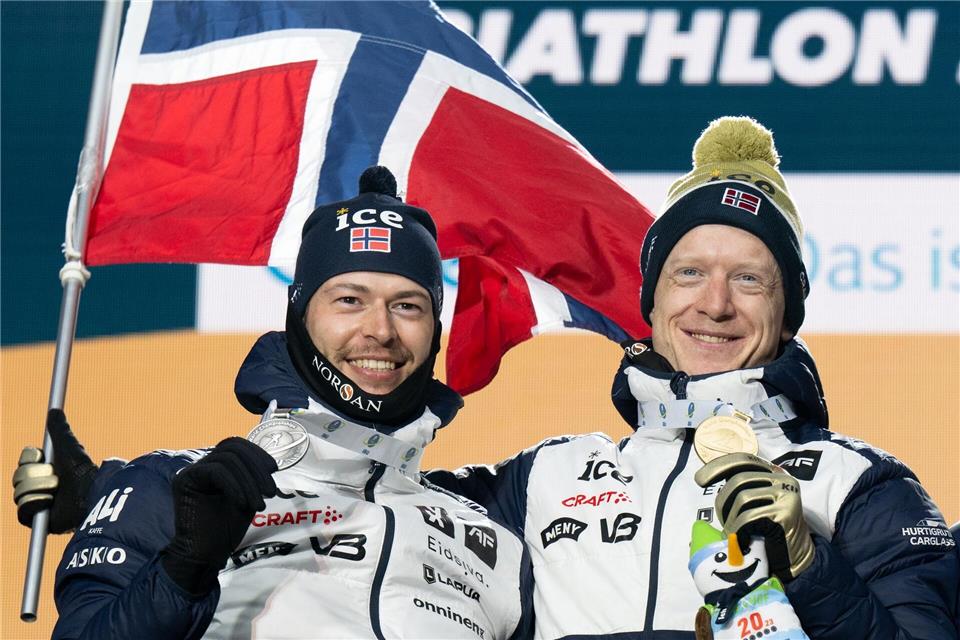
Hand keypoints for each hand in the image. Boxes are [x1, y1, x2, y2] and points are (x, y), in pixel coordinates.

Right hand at [13, 409, 98, 532]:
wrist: (90, 494)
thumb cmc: (82, 470)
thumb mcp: (68, 447)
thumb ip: (59, 429)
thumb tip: (54, 410)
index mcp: (44, 467)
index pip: (24, 461)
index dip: (31, 459)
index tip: (43, 458)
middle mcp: (38, 483)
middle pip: (19, 476)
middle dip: (39, 475)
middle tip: (56, 479)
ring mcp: (37, 501)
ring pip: (20, 492)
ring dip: (41, 489)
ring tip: (57, 491)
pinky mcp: (37, 519)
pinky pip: (23, 511)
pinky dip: (37, 504)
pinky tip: (50, 503)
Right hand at [161, 437, 277, 593]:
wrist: (206, 555)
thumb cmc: (226, 529)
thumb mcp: (248, 495)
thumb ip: (253, 476)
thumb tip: (269, 461)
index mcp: (215, 466)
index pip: (236, 445)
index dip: (257, 452)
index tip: (274, 469)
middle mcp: (201, 465)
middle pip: (232, 448)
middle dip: (256, 468)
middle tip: (270, 491)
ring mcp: (191, 471)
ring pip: (226, 459)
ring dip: (249, 481)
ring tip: (259, 505)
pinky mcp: (184, 480)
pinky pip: (215, 471)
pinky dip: (234, 485)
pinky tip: (243, 503)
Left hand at [694, 453, 814, 581]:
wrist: (795, 561)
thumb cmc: (767, 533)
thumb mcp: (753, 505)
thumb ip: (739, 489)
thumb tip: (702, 477)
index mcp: (774, 473)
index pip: (743, 459)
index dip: (718, 466)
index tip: (699, 480)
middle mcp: (784, 479)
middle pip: (738, 480)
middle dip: (723, 503)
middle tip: (723, 524)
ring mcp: (787, 494)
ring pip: (743, 498)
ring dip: (731, 520)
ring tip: (733, 535)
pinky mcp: (787, 513)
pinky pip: (750, 517)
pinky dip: (739, 531)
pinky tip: (741, 543)